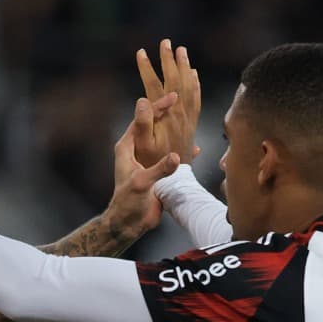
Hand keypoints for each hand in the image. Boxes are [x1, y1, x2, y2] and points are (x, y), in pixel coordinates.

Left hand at [106, 104, 180, 243]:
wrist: (130, 224)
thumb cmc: (128, 202)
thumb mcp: (143, 183)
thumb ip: (159, 168)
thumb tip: (177, 156)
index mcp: (127, 147)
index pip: (141, 120)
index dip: (156, 107)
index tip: (172, 97)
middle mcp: (136, 151)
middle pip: (152, 126)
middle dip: (168, 114)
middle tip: (183, 102)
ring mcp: (147, 161)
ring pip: (163, 140)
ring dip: (176, 132)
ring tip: (190, 122)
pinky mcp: (157, 172)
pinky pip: (171, 156)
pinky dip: (182, 151)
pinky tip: (195, 150)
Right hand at [134, 39, 200, 165]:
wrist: (175, 182)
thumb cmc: (153, 164)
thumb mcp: (142, 146)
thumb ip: (143, 122)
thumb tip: (141, 99)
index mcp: (165, 116)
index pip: (155, 85)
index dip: (147, 68)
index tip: (141, 52)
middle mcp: (179, 114)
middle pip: (175, 80)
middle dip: (169, 60)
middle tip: (166, 42)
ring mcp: (188, 119)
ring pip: (189, 86)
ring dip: (185, 67)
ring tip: (182, 51)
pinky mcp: (192, 125)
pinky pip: (197, 99)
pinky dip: (196, 84)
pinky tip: (195, 75)